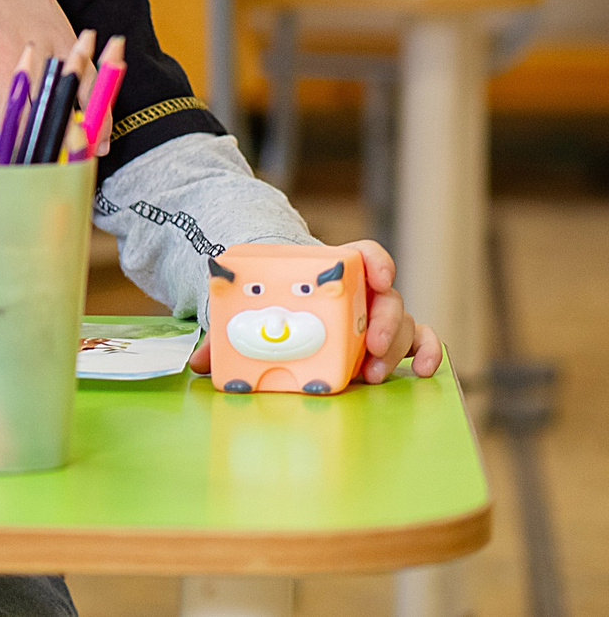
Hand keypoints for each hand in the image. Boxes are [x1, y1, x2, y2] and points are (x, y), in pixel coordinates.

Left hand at [186, 239, 441, 382]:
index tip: (377, 276)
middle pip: (388, 297)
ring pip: (404, 323)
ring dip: (397, 346)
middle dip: (386, 322)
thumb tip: (200, 362)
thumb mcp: (248, 313)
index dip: (375, 261)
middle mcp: (362, 292)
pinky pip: (418, 342)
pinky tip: (424, 371)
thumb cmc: (270, 306)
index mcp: (331, 272)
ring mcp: (376, 317)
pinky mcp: (385, 341)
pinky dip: (426, 353)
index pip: (363, 254)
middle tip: (372, 347)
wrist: (285, 310)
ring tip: (375, 373)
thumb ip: (227, 332)